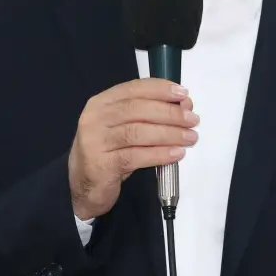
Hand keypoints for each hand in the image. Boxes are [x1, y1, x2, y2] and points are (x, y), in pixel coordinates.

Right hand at [68, 78, 198, 219]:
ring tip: (190, 137)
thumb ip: (146, 116)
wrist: (82, 187)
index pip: (133, 88)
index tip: (183, 94)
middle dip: (170, 113)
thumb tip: (183, 107)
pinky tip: (176, 154)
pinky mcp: (101, 164)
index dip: (160, 89)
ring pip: (138, 132)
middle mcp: (95, 118)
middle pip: (137, 109)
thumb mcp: (123, 129)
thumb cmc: (108, 154)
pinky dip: (160, 154)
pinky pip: (136, 156)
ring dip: (169, 134)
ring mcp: (96, 141)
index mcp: (101, 103)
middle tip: (193, 119)